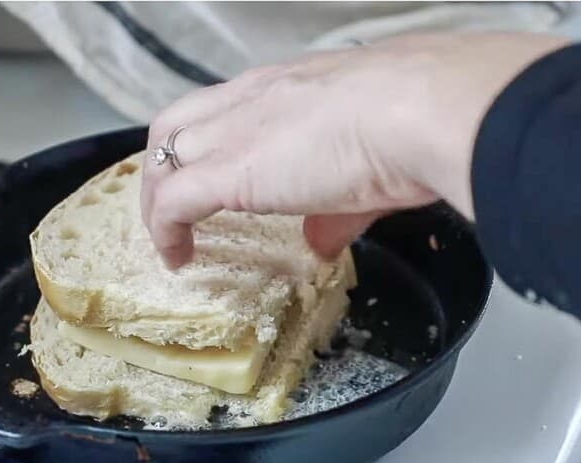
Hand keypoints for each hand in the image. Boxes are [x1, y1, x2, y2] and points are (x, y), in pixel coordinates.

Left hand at [142, 32, 567, 267]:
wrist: (422, 111)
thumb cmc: (419, 123)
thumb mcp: (371, 167)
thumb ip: (338, 210)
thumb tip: (323, 242)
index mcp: (289, 86)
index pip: (228, 105)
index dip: (211, 139)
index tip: (213, 174)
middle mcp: (253, 98)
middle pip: (179, 121)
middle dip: (166, 163)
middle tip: (174, 205)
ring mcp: (235, 131)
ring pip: (163, 152)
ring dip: (158, 195)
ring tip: (168, 234)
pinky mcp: (227, 170)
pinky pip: (171, 201)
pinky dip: (164, 230)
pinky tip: (176, 257)